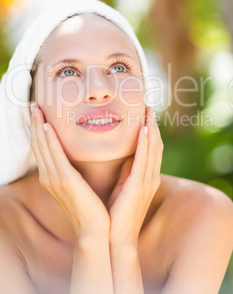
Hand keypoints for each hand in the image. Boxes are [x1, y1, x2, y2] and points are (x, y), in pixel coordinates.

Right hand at [30, 103, 109, 237]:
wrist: (95, 230)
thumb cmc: (91, 207)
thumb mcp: (80, 185)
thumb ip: (76, 170)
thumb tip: (83, 154)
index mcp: (53, 177)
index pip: (43, 148)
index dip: (38, 130)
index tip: (39, 113)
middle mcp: (49, 176)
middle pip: (38, 144)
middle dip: (34, 123)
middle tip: (33, 105)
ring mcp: (55, 178)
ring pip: (42, 146)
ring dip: (38, 126)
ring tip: (36, 109)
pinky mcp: (65, 180)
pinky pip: (54, 156)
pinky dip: (49, 140)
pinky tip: (46, 127)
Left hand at [107, 107, 162, 245]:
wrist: (118, 238)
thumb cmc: (118, 213)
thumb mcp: (123, 186)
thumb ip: (126, 170)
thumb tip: (123, 153)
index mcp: (147, 177)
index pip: (152, 148)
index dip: (150, 130)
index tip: (145, 113)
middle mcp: (151, 176)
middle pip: (155, 145)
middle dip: (153, 124)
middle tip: (149, 105)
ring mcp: (147, 180)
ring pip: (153, 149)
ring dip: (151, 128)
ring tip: (148, 111)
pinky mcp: (139, 185)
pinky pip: (144, 159)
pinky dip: (146, 143)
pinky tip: (144, 129)